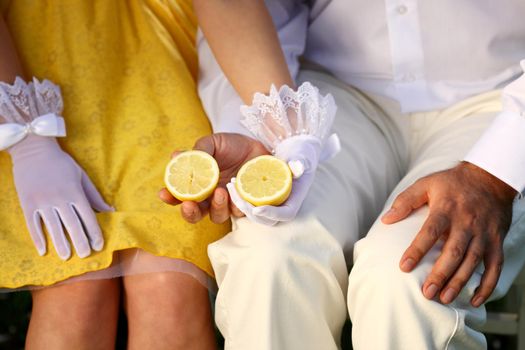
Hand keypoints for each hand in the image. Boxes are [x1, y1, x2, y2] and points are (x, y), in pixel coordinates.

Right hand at [9, 135, 112, 259]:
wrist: (34, 150)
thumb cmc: (61, 163)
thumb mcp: (81, 176)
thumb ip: (94, 195)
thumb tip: (110, 210)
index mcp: (75, 192)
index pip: (88, 217)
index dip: (94, 233)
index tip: (99, 245)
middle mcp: (59, 198)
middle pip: (72, 225)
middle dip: (80, 242)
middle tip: (85, 255)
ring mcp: (42, 201)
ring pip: (53, 227)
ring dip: (61, 244)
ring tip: (67, 257)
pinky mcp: (27, 203)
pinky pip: (33, 224)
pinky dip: (38, 238)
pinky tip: (43, 250)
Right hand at [158, 133, 268, 223]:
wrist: (258, 146)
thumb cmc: (232, 146)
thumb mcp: (213, 143)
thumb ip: (198, 150)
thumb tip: (177, 157)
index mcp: (197, 184)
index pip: (178, 196)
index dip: (169, 197)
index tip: (164, 193)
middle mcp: (209, 197)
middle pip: (195, 215)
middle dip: (189, 213)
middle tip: (189, 204)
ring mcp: (227, 203)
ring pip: (217, 216)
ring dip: (216, 206)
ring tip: (220, 191)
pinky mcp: (244, 205)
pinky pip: (238, 212)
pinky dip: (236, 204)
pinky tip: (237, 190)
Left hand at [225, 134, 339, 225]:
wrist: (293, 150)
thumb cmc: (300, 153)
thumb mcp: (302, 155)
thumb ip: (301, 161)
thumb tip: (299, 167)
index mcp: (294, 199)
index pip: (286, 214)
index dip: (272, 214)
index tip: (257, 208)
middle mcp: (282, 206)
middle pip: (266, 220)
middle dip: (250, 211)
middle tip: (237, 197)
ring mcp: (269, 204)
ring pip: (253, 214)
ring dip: (239, 204)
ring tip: (230, 185)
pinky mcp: (259, 198)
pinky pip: (247, 204)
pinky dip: (237, 197)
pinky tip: (229, 183)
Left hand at [382, 162, 515, 306]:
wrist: (490, 179)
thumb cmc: (452, 183)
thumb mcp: (426, 183)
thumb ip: (405, 200)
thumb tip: (386, 219)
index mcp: (447, 208)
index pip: (430, 231)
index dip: (417, 249)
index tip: (404, 267)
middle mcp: (466, 222)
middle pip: (453, 251)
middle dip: (440, 274)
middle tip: (426, 292)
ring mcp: (483, 233)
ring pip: (472, 261)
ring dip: (459, 282)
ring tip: (444, 298)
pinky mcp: (496, 241)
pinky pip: (495, 266)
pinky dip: (488, 285)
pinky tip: (476, 300)